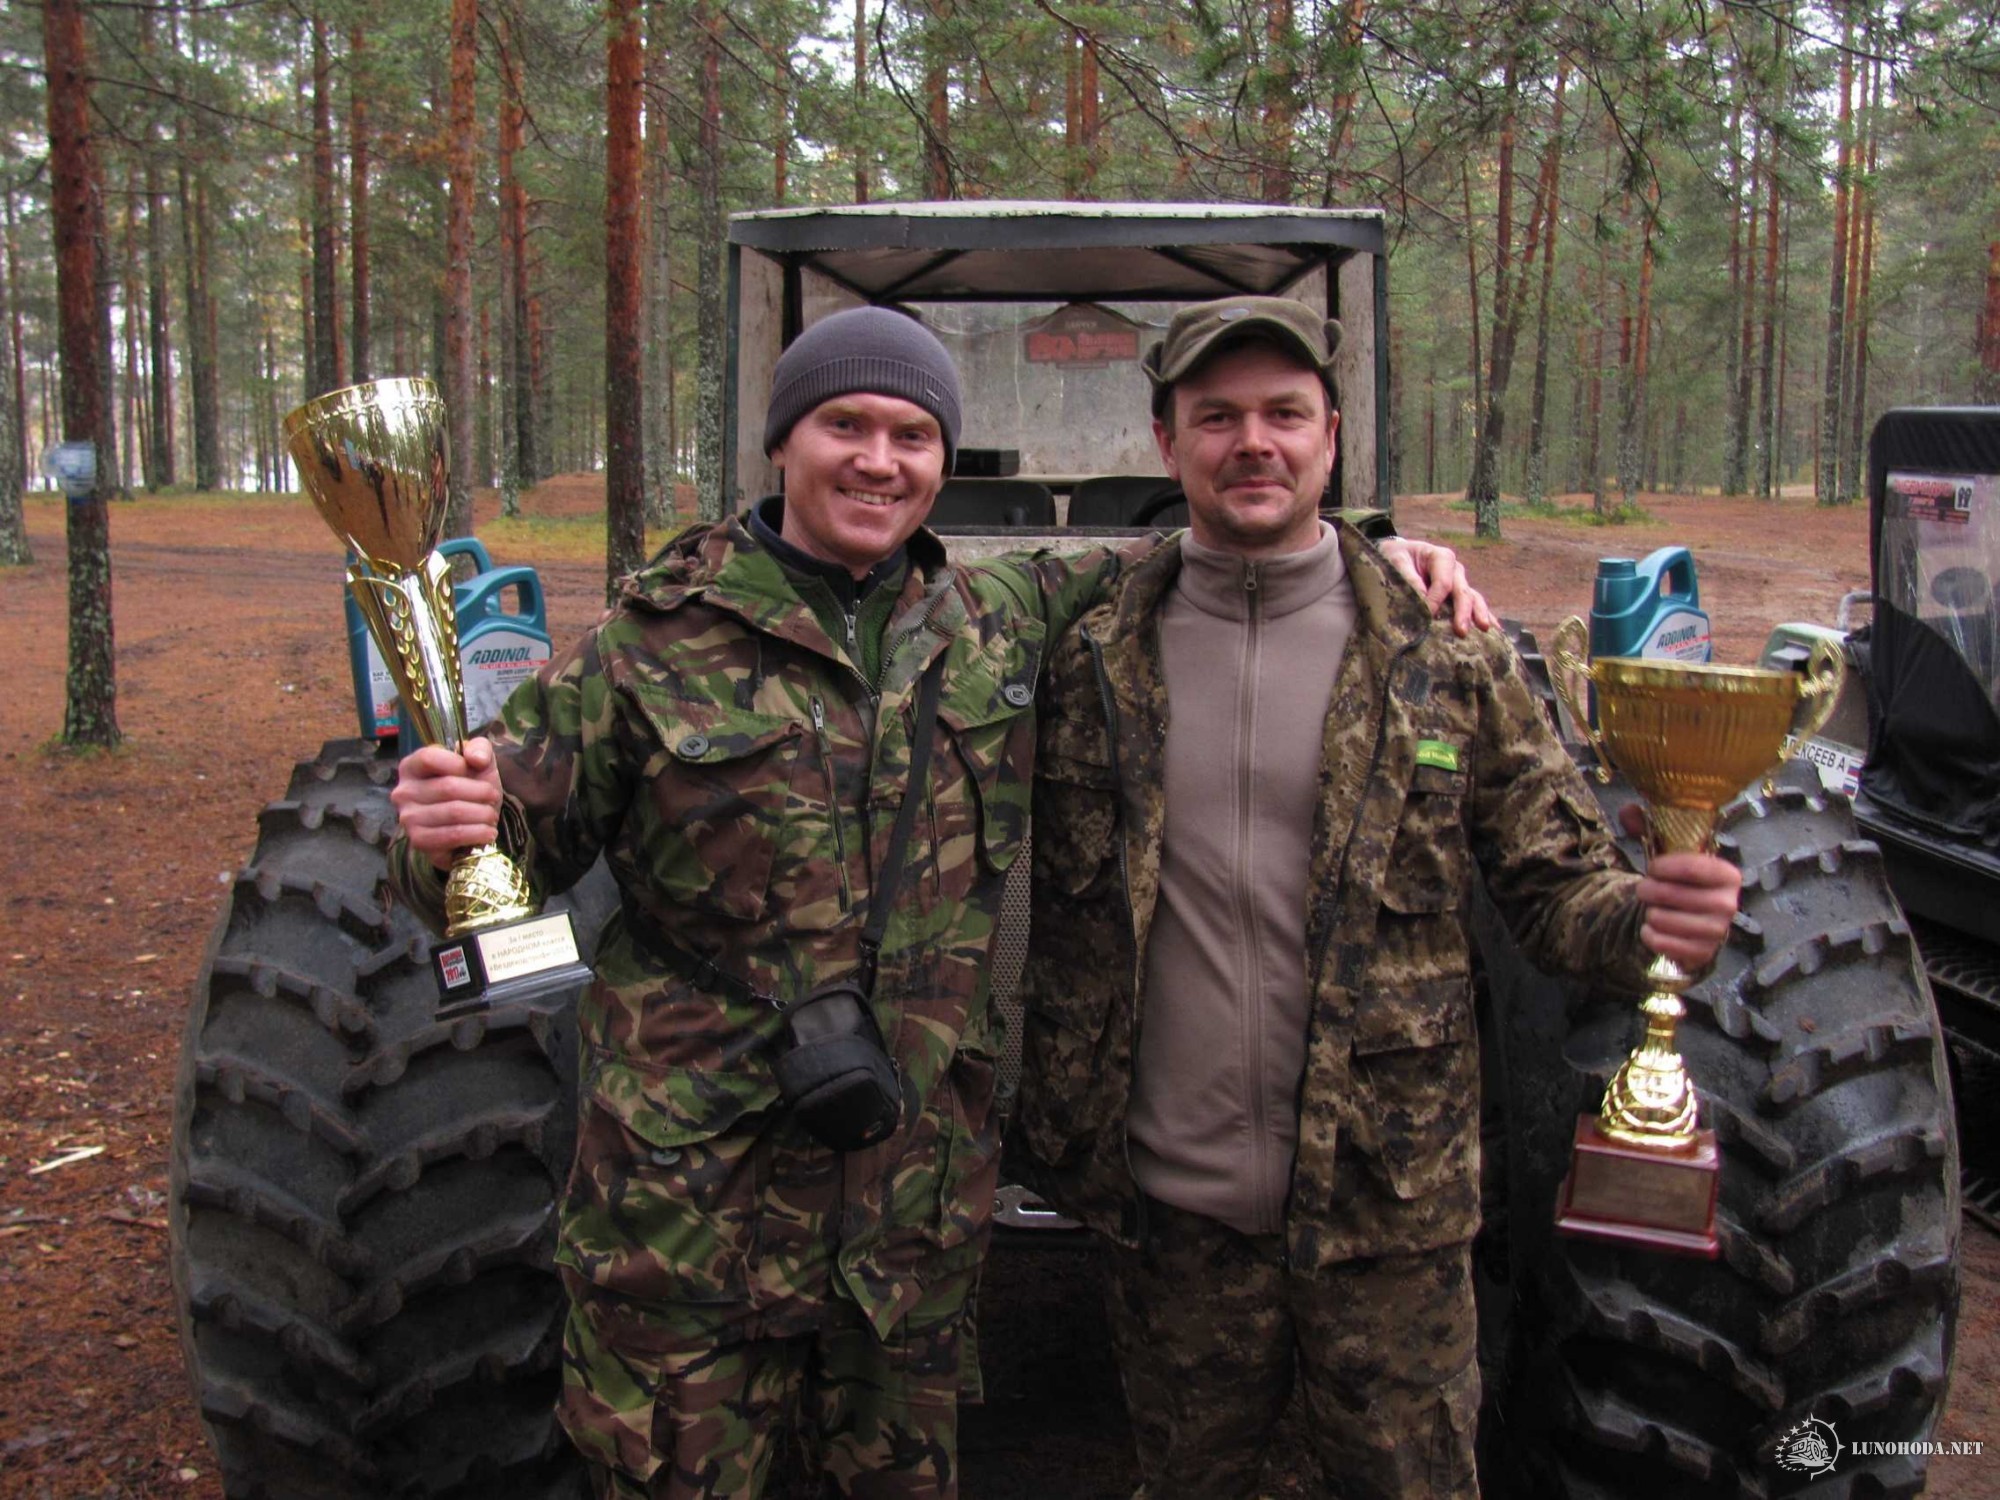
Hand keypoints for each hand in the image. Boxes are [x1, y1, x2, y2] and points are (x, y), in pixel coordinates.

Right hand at [391, 737, 503, 871]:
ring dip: (483, 814)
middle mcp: (403, 792)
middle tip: (492, 797)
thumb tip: (476, 758)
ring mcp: (408, 818)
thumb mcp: (479, 763)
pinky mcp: (419, 841)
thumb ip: (480, 749)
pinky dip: (478, 833)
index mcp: (411, 767)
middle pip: (447, 787)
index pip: (429, 757)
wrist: (471, 825)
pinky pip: (453, 835)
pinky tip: (488, 832)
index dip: (459, 763)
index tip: (476, 771)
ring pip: (454, 812)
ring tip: (491, 815)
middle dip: (480, 792)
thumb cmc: (471, 789)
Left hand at [1378, 537, 1497, 634]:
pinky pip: (1474, 605)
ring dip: (1478, 615)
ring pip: (1474, 599)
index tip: (1427, 616)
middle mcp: (1455, 570)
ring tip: (1485, 630)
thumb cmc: (1396, 557)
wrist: (1398, 556)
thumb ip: (1409, 578)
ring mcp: (1460, 582)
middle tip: (1461, 631)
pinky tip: (1494, 630)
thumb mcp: (1397, 562)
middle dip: (1463, 612)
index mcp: (1442, 557)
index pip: (1443, 582)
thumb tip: (1422, 599)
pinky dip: (1484, 616)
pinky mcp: (1459, 594)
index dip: (1436, 600)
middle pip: (1462, 592)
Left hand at [1618, 805, 1741, 970]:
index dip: (1664, 866)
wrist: (1687, 920)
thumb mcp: (1668, 853)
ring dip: (1649, 913)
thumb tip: (1628, 810)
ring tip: (1653, 909)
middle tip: (1645, 889)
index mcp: (1727, 874)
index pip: (1694, 867)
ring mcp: (1718, 931)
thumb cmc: (1679, 883)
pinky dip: (1649, 935)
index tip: (1652, 867)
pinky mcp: (1703, 953)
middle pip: (1674, 895)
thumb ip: (1648, 826)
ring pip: (1665, 919)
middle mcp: (1729, 904)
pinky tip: (1653, 929)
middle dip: (1649, 890)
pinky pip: (1663, 943)